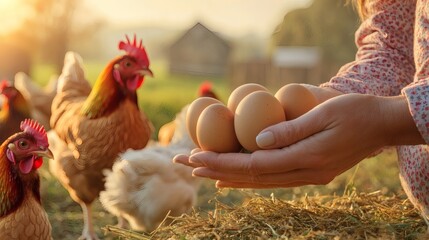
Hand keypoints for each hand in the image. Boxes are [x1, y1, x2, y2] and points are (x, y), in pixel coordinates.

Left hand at [174, 93, 422, 188]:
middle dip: (216, 170)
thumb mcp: (324, 113)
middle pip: (252, 176)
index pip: (254, 164)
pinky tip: (234, 176)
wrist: (384, 126)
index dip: (223, 161)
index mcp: (307, 158)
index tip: (196, 157)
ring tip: (202, 172)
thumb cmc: (357, 112)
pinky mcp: (311, 171)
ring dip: (229, 175)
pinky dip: (250, 177)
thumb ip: (290, 130)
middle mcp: (305, 173)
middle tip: (186, 164)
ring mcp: (308, 175)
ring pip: (260, 180)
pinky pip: (273, 177)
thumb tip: (256, 141)